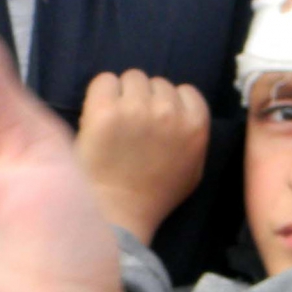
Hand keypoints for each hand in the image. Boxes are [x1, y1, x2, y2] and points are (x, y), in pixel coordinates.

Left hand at [75, 70, 209, 243]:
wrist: (118, 213)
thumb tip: (182, 112)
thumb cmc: (154, 196)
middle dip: (143, 99)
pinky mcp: (104, 111)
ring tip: (113, 123)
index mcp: (195, 124)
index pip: (185, 91)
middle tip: (130, 126)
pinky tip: (97, 118)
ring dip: (121, 95)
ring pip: (130, 78)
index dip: (168, 105)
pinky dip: (99, 94)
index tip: (155, 123)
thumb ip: (192, 136)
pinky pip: (103, 81)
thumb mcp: (193, 169)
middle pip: (155, 82)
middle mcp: (168, 111)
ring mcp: (136, 109)